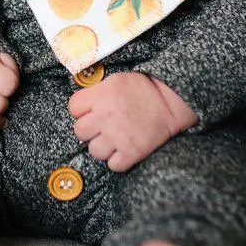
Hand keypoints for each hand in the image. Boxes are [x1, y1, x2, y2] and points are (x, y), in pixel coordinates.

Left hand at [68, 72, 197, 171]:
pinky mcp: (132, 152)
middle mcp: (106, 117)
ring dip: (104, 147)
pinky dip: (118, 160)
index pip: (73, 107)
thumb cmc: (143, 89)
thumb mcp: (116, 80)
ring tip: (115, 138)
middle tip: (103, 126)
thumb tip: (80, 105)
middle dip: (90, 130)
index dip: (81, 110)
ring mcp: (118, 136)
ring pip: (95, 151)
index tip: (91, 111)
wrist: (171, 102)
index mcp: (101, 96)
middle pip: (80, 131)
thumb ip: (96, 92)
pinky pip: (113, 165)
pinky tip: (124, 149)